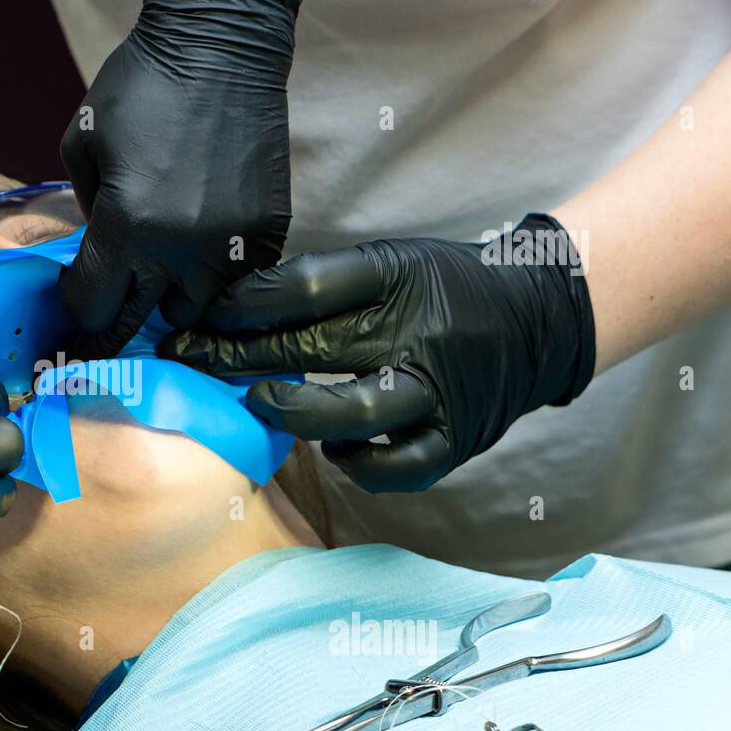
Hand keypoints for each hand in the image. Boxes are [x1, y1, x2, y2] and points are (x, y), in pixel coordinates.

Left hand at [59, 0, 300, 355]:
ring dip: (169, 298)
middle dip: (115, 321)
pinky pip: (235, 281)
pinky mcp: (265, 232)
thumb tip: (96, 249)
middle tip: (106, 320)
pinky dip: (213, 275)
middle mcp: (178, 247)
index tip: (76, 301)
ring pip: (191, 310)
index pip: (92, 303)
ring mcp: (227, 244)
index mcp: (126, 224)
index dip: (77, 308)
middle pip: (137, 319)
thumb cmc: (144, 84)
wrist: (224, 46)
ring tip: (160, 276)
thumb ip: (81, 205)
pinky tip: (198, 252)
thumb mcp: (82, 141)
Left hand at [162, 214, 596, 492]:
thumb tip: (235, 309)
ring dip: (292, 413)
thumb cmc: (446, 289)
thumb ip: (325, 284)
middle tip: (189, 360)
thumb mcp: (392, 262)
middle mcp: (418, 334)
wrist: (541, 319)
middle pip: (311, 348)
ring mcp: (438, 392)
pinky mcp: (455, 440)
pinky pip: (392, 467)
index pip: (306, 290)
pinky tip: (333, 445)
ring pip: (351, 414)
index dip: (245, 305)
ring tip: (261, 404)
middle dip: (236, 357)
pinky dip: (353, 461)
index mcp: (399, 278)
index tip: (201, 315)